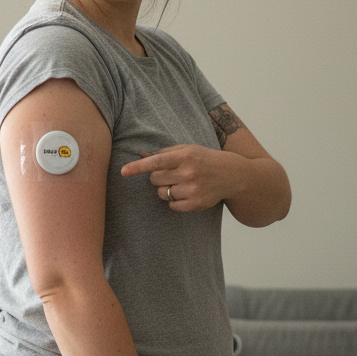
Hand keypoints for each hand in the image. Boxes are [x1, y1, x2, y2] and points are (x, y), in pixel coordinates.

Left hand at [121, 144, 237, 212]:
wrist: (232, 175)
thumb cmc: (205, 159)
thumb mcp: (188, 149)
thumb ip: (165, 153)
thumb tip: (141, 155)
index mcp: (185, 156)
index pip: (156, 162)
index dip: (138, 167)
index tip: (123, 171)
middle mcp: (188, 173)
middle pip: (155, 179)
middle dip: (157, 177)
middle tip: (171, 173)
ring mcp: (193, 190)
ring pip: (162, 193)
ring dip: (166, 189)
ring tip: (181, 183)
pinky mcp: (196, 204)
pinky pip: (172, 205)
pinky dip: (174, 200)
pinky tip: (186, 193)